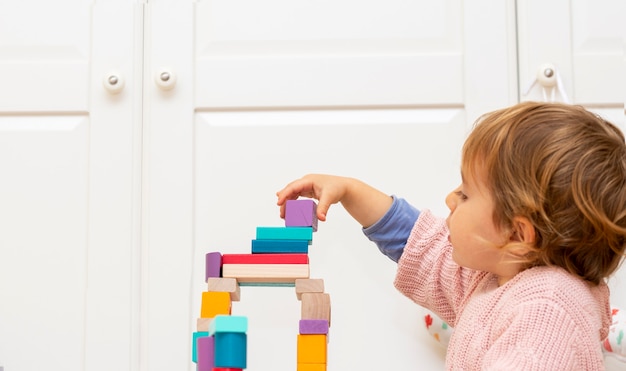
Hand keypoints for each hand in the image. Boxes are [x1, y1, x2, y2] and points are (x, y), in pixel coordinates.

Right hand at [276, 174, 392, 227]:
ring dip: (287, 202)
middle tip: (281, 213)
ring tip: (284, 214)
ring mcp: (306, 186)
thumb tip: (321, 218)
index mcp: (309, 180)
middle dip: (284, 200)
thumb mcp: (329, 197)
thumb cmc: (337, 188)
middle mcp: (306, 182)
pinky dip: (293, 202)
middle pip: (291, 190)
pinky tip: (289, 209)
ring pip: (293, 193)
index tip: (279, 202)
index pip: (293, 186)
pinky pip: (297, 196)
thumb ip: (323, 208)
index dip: (285, 194)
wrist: (344, 187)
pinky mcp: (308, 191)